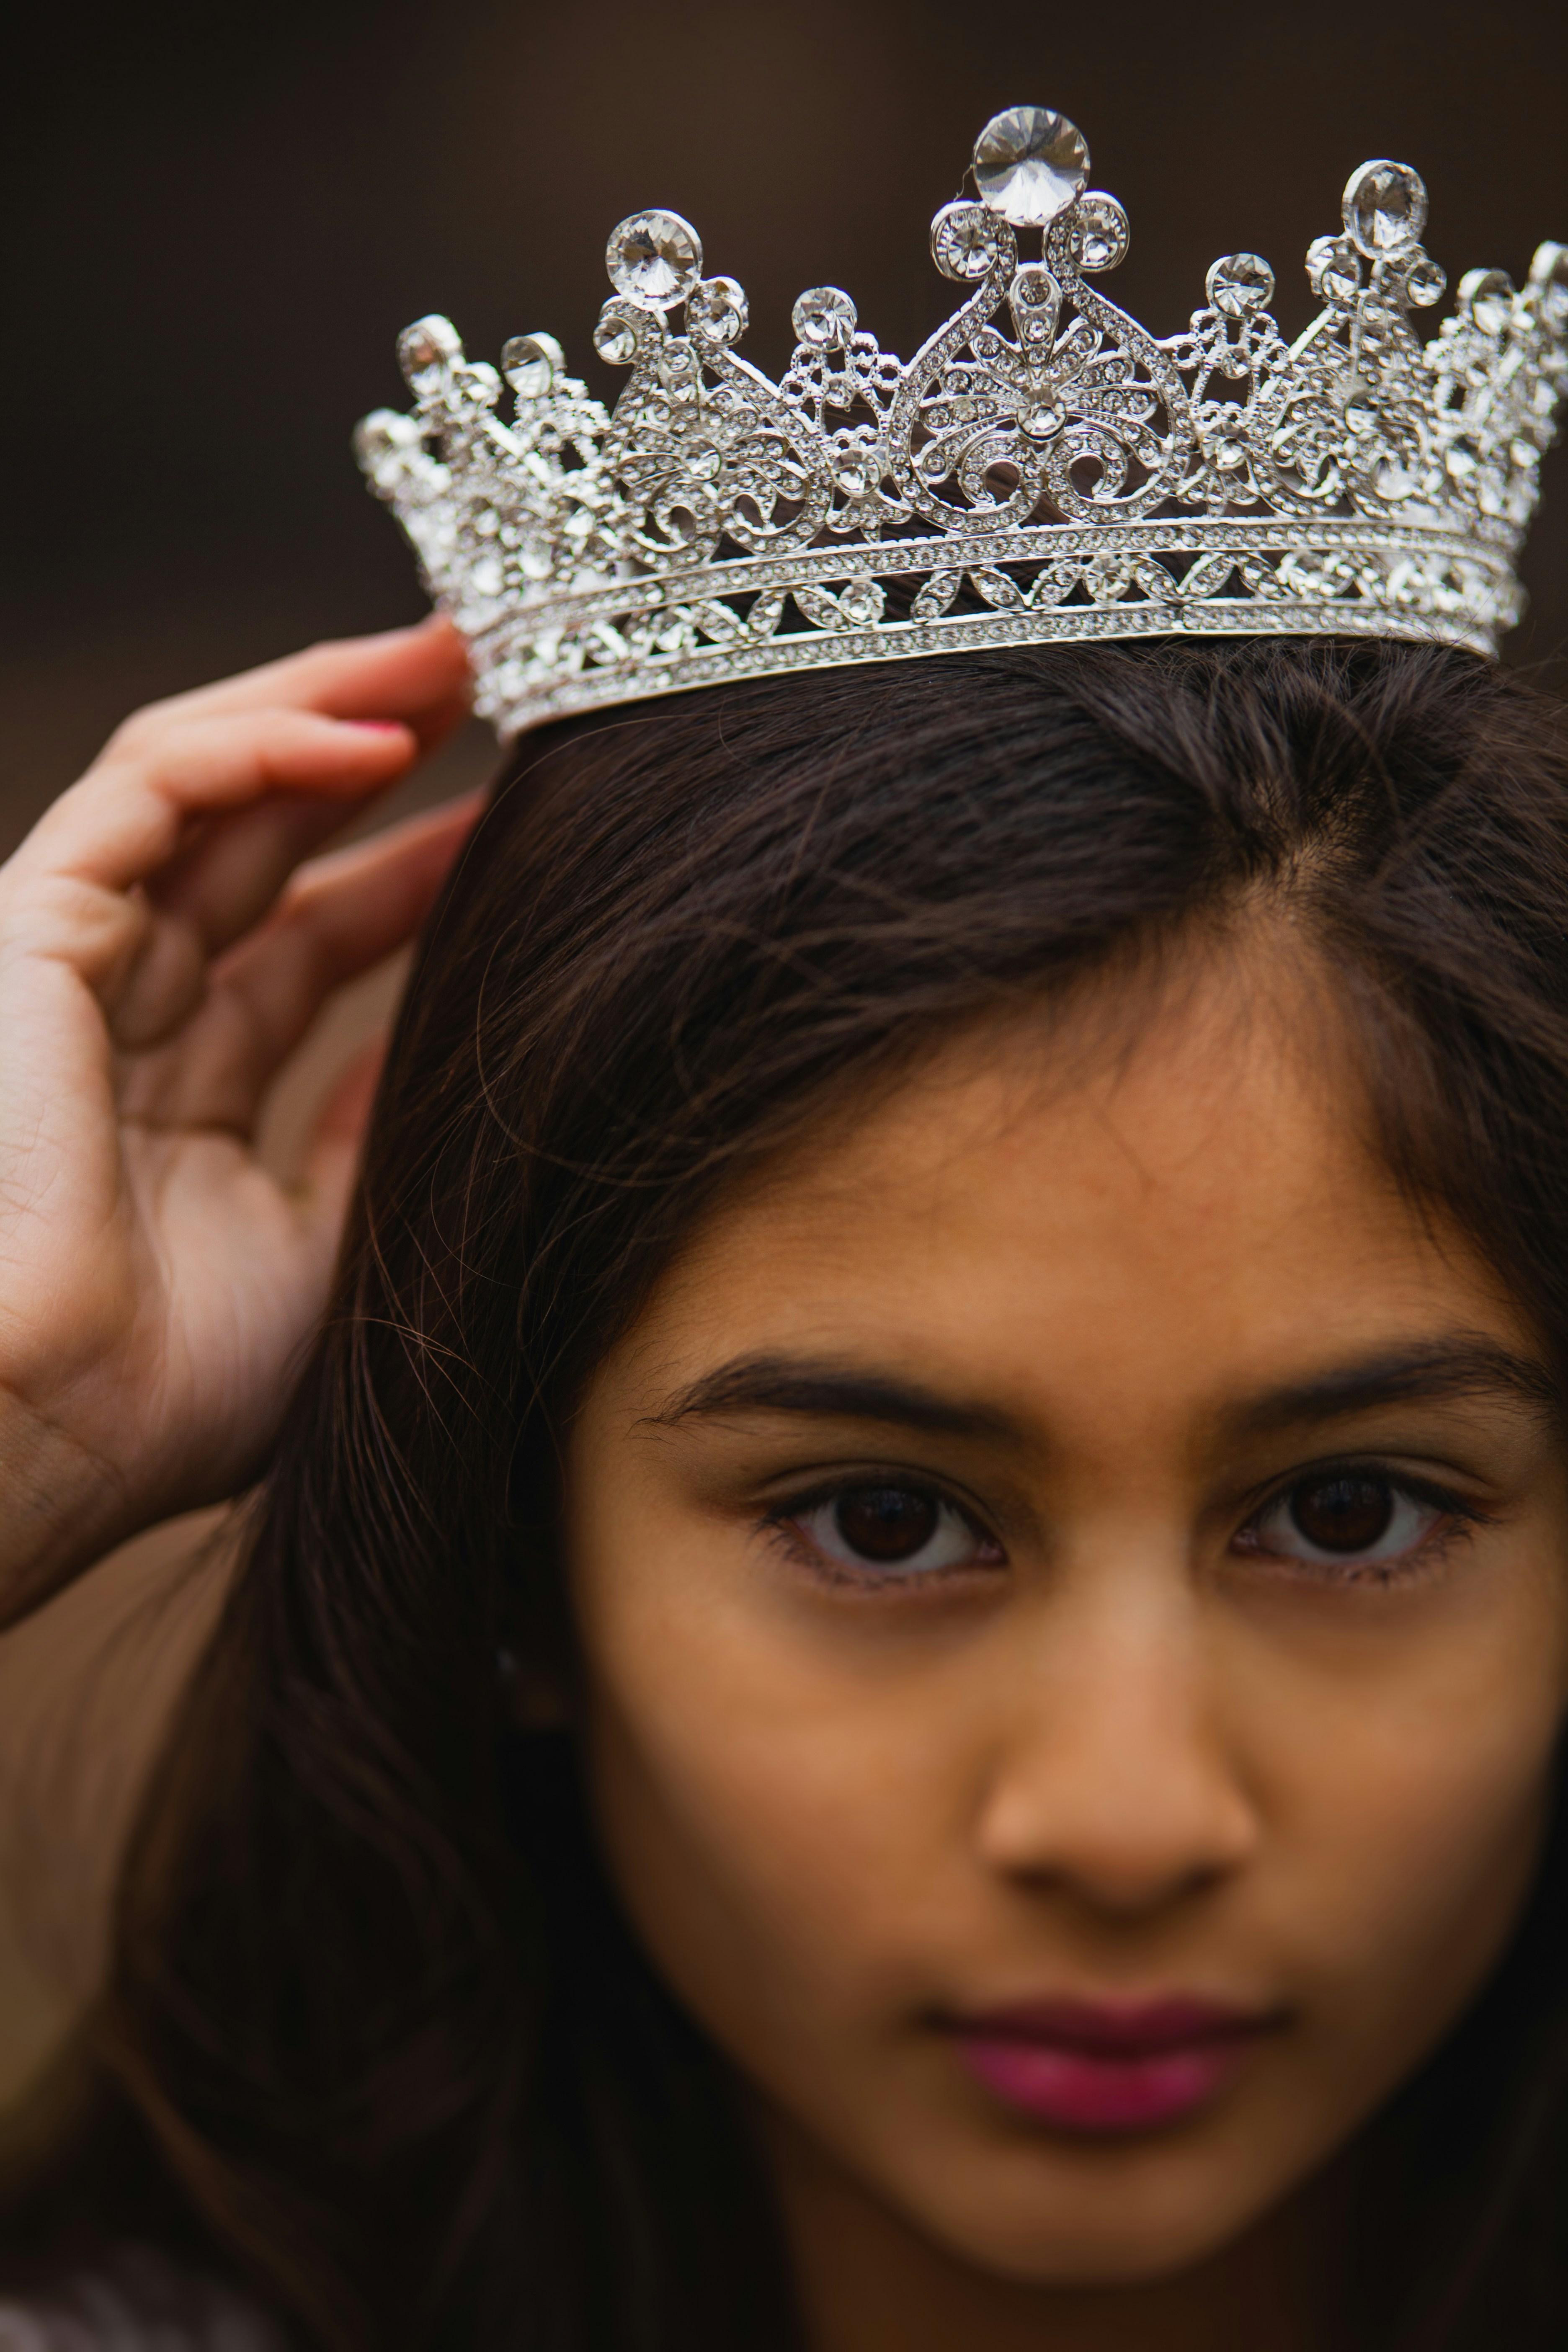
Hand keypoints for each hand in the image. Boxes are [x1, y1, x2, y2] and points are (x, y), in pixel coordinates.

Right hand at [0, 618, 475, 1627]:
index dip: (408, 871)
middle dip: (375, 749)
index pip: (305, 941)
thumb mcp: (321, 1250)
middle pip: (262, 842)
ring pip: (204, 783)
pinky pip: (149, 792)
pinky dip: (259, 745)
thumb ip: (365, 1138)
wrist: (49, 1438)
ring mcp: (71, 967)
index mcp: (178, 1094)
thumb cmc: (165, 1389)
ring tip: (453, 651)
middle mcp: (123, 1016)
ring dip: (328, 704)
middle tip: (496, 682)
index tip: (519, 820)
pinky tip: (375, 733)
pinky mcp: (31, 931)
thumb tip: (438, 1051)